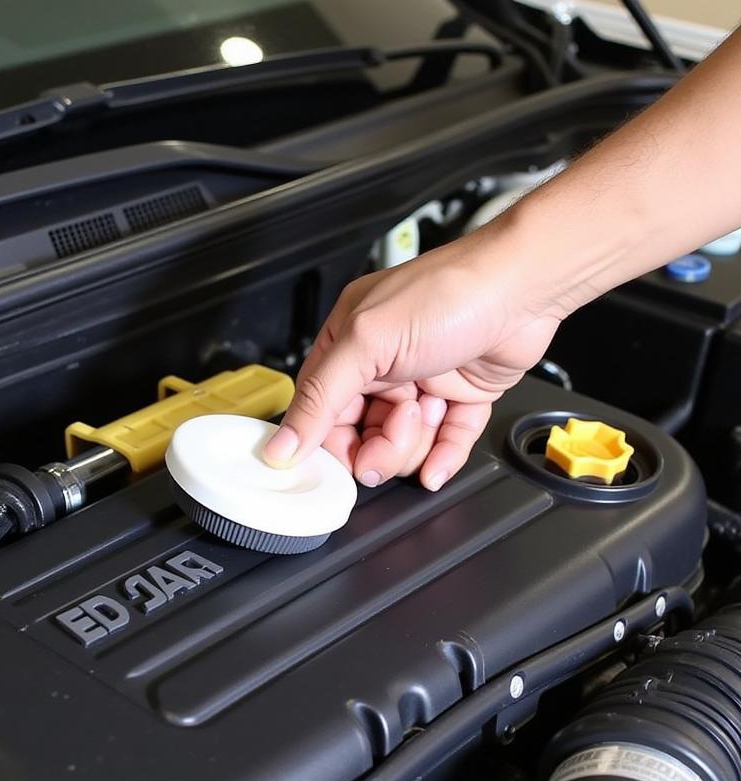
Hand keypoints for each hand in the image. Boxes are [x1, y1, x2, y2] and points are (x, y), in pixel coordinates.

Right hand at [263, 230, 561, 489]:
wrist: (527, 286)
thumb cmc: (450, 292)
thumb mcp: (368, 343)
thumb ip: (319, 398)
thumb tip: (281, 444)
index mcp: (347, 344)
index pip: (319, 412)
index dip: (329, 445)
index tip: (342, 466)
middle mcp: (381, 365)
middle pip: (361, 435)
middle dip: (380, 445)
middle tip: (399, 430)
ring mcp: (421, 383)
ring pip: (402, 446)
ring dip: (416, 443)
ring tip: (431, 411)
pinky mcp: (459, 397)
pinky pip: (443, 443)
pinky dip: (442, 457)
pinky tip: (438, 465)